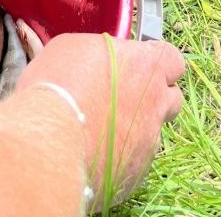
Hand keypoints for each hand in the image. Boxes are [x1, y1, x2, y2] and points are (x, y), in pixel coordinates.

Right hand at [18, 34, 184, 208]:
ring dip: (134, 128)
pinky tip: (93, 152)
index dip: (157, 62)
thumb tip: (100, 59)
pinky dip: (120, 156)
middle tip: (124, 97)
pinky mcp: (136, 173)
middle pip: (171, 98)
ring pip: (152, 132)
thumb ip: (101, 52)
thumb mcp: (73, 47)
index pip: (172, 59)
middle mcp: (155, 103)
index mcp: (144, 65)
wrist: (48, 143)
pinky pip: (135, 160)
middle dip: (154, 97)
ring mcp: (148, 141)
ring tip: (100, 129)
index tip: (140, 64)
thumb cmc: (57, 87)